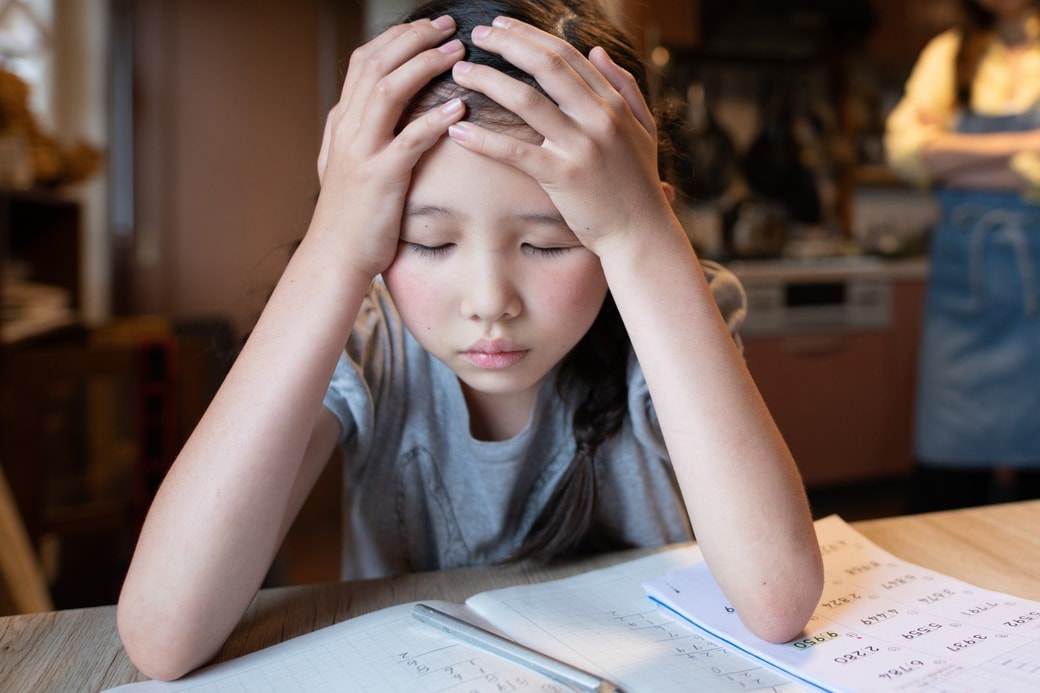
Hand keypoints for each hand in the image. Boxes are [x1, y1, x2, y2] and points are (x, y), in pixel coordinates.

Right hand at [312, 15, 465, 278]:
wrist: (334, 256)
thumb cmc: (349, 215)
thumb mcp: (343, 163)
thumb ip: (353, 132)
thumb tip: (362, 106)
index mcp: (343, 122)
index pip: (364, 61)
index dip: (397, 38)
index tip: (428, 26)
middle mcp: (348, 130)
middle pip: (376, 64)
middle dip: (414, 38)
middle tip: (449, 25)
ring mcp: (361, 152)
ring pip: (388, 91)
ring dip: (424, 66)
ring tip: (457, 53)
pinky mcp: (380, 178)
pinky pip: (409, 140)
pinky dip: (434, 119)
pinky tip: (460, 107)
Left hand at [446, 17, 673, 255]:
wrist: (642, 233)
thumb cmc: (639, 183)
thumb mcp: (643, 127)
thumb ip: (624, 86)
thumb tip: (596, 51)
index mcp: (614, 103)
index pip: (567, 54)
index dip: (530, 35)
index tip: (503, 26)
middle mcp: (598, 118)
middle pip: (546, 65)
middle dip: (507, 43)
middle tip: (476, 33)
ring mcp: (580, 146)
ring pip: (526, 100)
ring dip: (487, 81)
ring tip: (461, 71)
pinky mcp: (562, 176)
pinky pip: (515, 151)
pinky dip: (483, 140)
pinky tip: (457, 130)